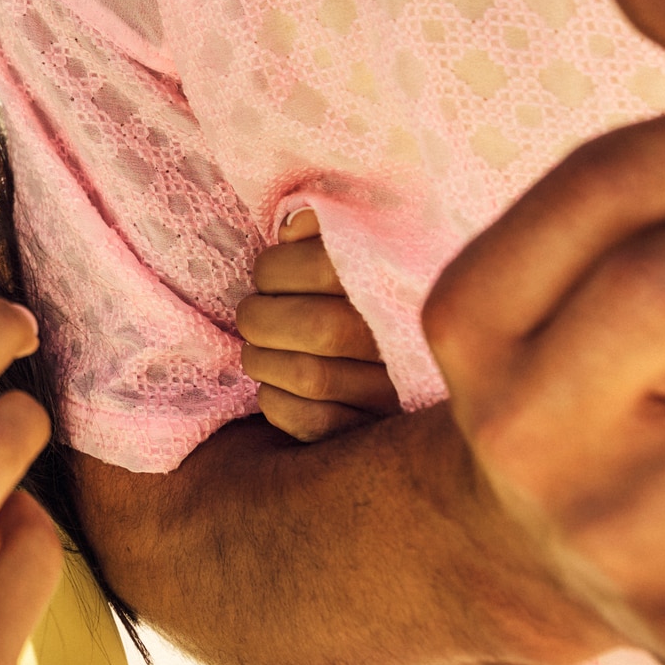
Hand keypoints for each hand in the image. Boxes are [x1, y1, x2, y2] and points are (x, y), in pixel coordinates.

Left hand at [237, 209, 397, 440]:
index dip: (275, 270)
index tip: (268, 276)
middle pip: (316, 327)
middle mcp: (401, 340)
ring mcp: (391, 393)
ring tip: (261, 349)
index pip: (322, 268)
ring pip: (308, 377)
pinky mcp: (369, 435)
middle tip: (254, 315)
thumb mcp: (351, 251)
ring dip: (263, 361)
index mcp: (395, 282)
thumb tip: (291, 230)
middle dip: (261, 318)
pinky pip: (310, 422)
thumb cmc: (355, 298)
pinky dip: (276, 402)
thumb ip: (323, 231)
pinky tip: (277, 386)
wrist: (409, 371)